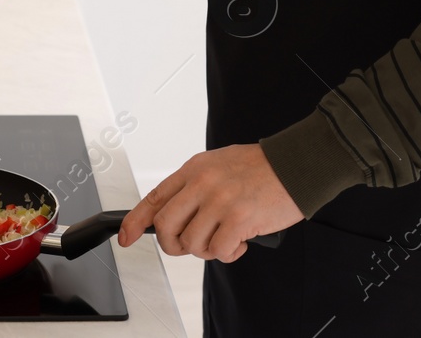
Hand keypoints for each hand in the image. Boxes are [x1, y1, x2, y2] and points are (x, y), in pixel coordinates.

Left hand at [116, 144, 299, 261]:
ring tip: (225, 237)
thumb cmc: (259, 168)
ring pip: (191, 243)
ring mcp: (219, 201)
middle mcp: (202, 184)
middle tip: (191, 245)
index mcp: (194, 169)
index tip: (125, 237)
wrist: (295, 166)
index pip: (154, 197)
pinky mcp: (238, 219)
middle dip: (173, 245)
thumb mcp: (217, 166)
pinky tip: (241, 241)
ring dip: (207, 250)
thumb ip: (193, 187)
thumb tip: (171, 216)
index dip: (135, 221)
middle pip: (165, 227)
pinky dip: (229, 254)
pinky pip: (218, 252)